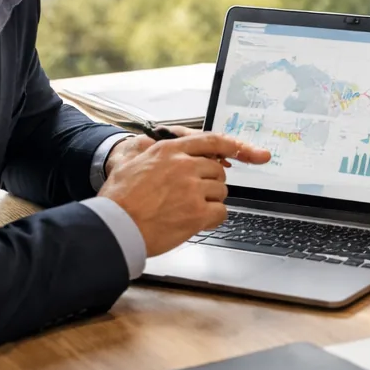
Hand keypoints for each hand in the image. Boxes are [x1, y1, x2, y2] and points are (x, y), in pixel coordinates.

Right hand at [98, 131, 270, 256]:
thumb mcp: (128, 164)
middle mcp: (184, 166)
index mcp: (169, 151)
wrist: (114, 228)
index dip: (236, 147)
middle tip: (192, 196)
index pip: (212, 141)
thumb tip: (147, 146)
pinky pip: (221, 212)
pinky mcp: (197, 212)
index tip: (255, 152)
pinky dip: (212, 218)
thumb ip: (146, 153)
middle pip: (218, 171)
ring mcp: (192, 189)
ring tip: (185, 210)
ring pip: (221, 192)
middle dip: (210, 184)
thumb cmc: (118, 201)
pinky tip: (194, 222)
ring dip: (210, 202)